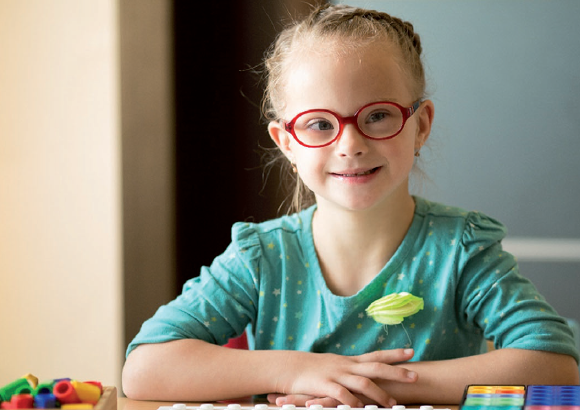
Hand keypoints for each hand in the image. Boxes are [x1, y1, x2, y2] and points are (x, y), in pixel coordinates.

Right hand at [272, 348, 416, 407]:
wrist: (290, 367)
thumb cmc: (314, 369)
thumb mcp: (336, 365)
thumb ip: (352, 369)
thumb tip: (367, 371)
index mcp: (350, 361)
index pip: (376, 355)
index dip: (394, 353)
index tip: (412, 351)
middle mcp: (347, 366)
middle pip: (375, 367)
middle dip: (396, 372)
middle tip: (415, 376)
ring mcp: (336, 375)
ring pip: (362, 383)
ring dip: (378, 394)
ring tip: (392, 405)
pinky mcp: (325, 386)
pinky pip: (341, 394)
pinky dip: (351, 402)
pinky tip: (359, 408)